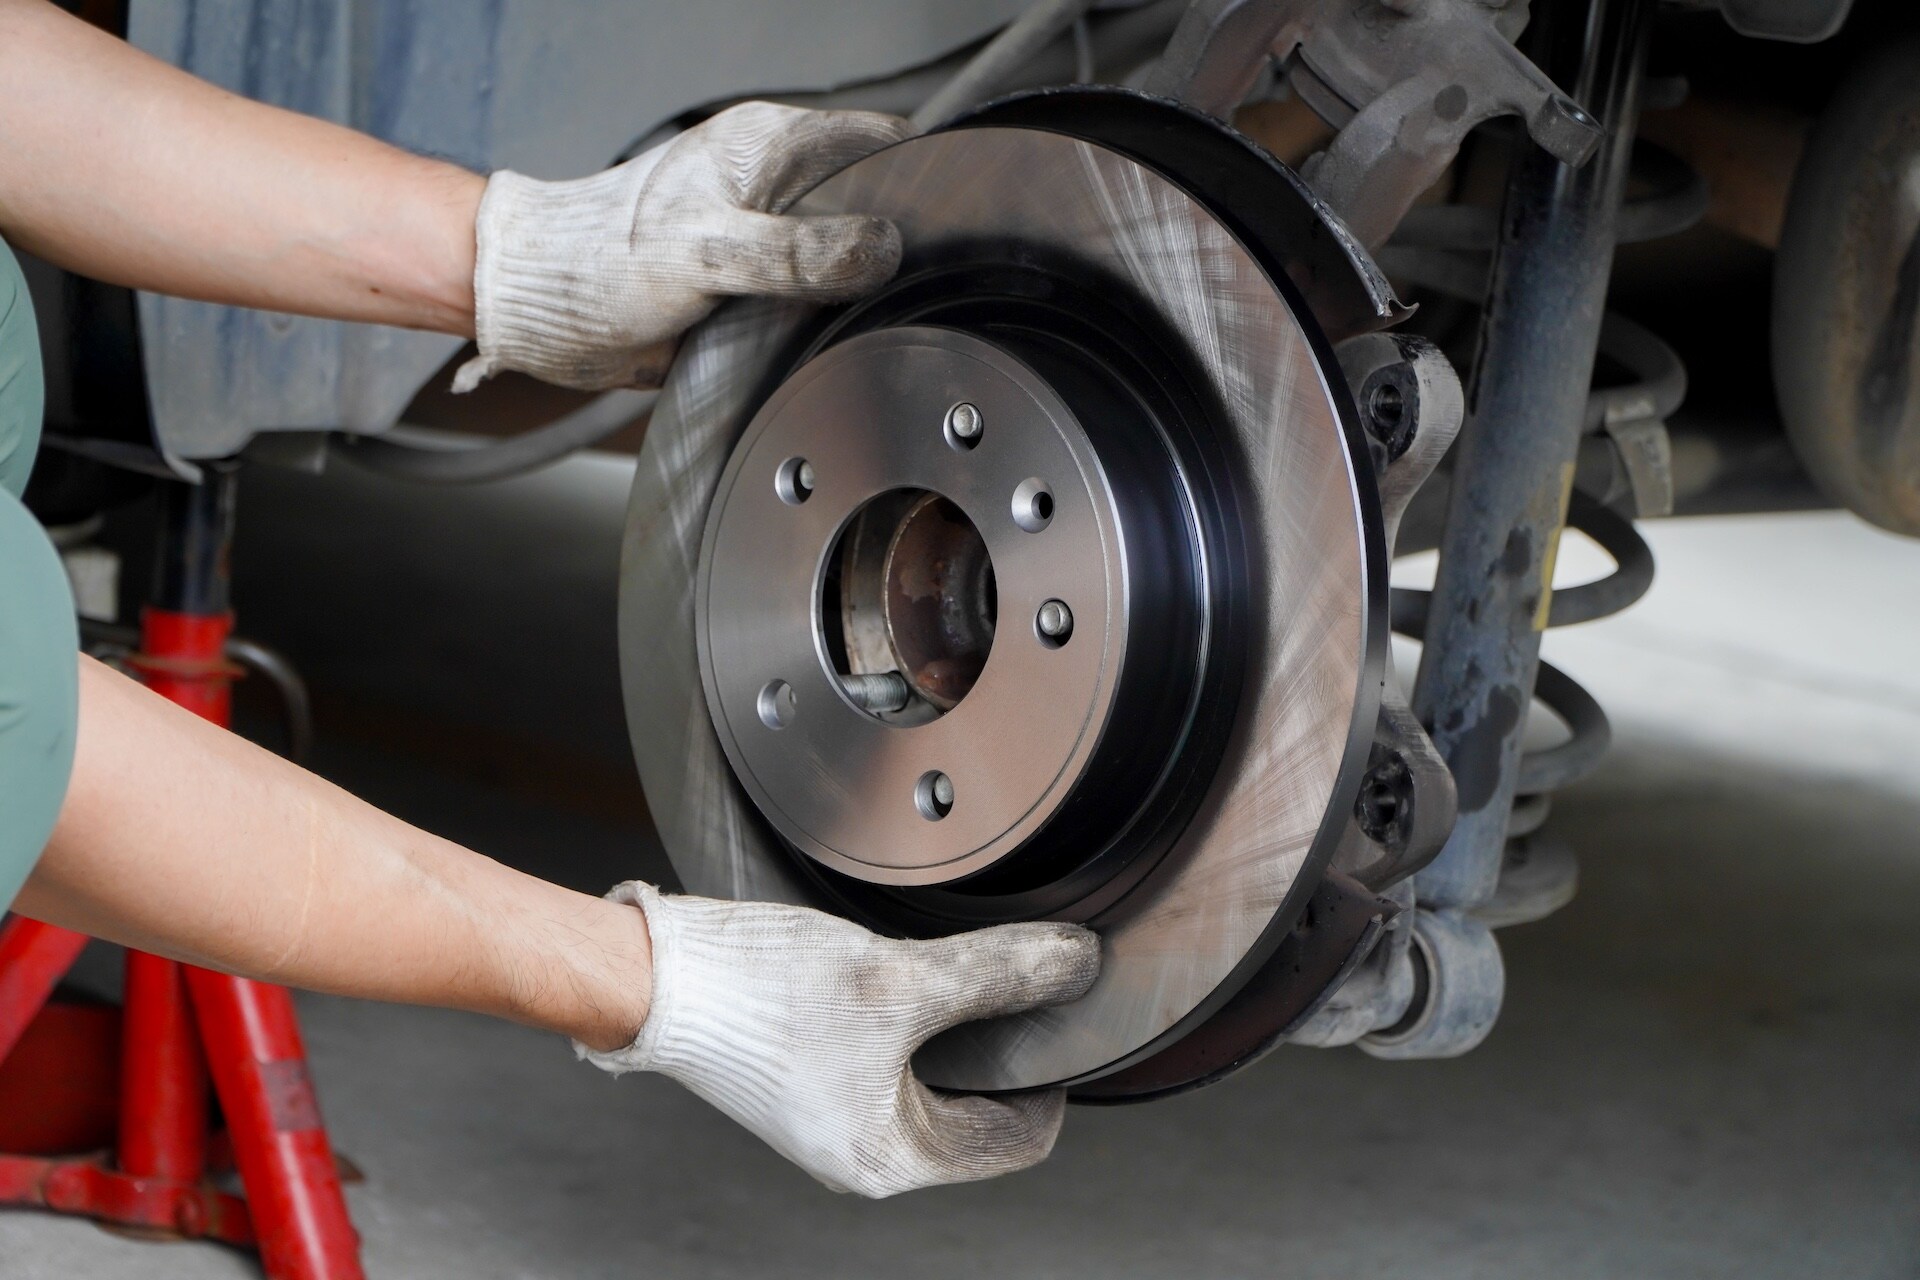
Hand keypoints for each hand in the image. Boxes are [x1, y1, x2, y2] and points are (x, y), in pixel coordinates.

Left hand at [454, 102, 910, 392]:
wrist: (543, 310)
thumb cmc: (599, 260)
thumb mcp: (706, 253)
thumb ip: (794, 252)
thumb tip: (879, 250)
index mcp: (769, 146)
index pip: (876, 140)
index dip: (915, 177)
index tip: (942, 226)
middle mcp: (774, 186)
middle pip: (873, 203)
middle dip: (896, 243)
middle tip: (910, 289)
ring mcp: (767, 237)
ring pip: (848, 259)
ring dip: (861, 292)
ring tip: (872, 320)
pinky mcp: (755, 286)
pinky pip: (815, 302)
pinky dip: (826, 323)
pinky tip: (830, 341)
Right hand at [577, 882, 1100, 1197]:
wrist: (657, 976)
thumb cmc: (763, 994)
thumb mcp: (902, 979)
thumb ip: (998, 975)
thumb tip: (1077, 963)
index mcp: (893, 1159)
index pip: (1020, 1137)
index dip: (1054, 1073)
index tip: (1063, 1014)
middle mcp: (862, 1156)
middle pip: (976, 1109)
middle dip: (1002, 1045)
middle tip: (1012, 978)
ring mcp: (831, 1123)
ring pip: (929, 1079)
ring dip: (952, 1028)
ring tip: (951, 967)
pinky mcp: (806, 1084)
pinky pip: (884, 1061)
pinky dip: (906, 1021)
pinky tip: (896, 972)